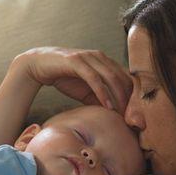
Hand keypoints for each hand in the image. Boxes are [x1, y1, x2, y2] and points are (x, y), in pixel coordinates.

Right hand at [13, 47, 132, 113]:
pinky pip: (94, 78)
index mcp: (105, 61)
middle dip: (130, 98)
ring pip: (111, 77)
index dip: (134, 95)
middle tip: (134, 118)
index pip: (126, 77)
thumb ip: (100, 98)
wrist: (39, 65)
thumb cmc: (64, 77)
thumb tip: (116, 114)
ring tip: (123, 114)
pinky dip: (103, 93)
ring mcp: (88, 57)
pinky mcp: (76, 61)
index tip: (137, 113)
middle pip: (123, 77)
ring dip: (119, 97)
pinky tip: (108, 106)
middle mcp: (100, 56)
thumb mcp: (85, 91)